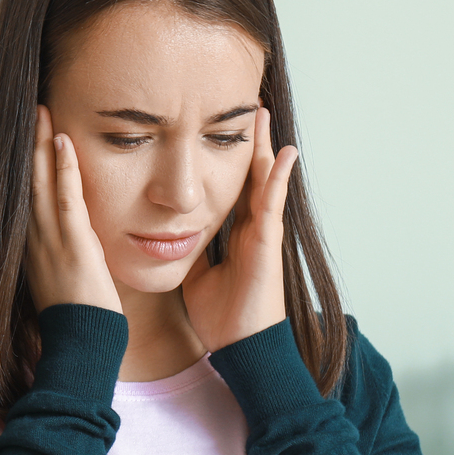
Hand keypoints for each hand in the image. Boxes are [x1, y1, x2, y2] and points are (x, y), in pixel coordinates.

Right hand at [25, 106, 120, 312]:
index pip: (26, 196)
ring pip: (41, 183)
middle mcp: (34, 239)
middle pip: (27, 181)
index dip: (27, 164)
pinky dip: (63, 169)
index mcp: (32, 247)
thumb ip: (70, 255)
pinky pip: (65, 199)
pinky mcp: (72, 245)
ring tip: (41, 110)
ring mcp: (50, 241)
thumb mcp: (66, 280)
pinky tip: (63, 142)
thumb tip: (79, 242)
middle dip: (28, 144)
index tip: (30, 135)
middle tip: (30, 109)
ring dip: (41, 145)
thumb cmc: (80, 320)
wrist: (82, 344)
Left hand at [181, 106, 296, 350]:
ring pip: (263, 181)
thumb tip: (168, 237)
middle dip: (245, 144)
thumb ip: (190, 252)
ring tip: (262, 115)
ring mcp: (263, 233)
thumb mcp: (197, 275)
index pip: (229, 188)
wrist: (240, 346)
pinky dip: (279, 177)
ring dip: (264, 148)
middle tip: (246, 109)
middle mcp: (251, 228)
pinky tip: (285, 152)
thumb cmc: (222, 316)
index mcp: (234, 235)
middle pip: (248, 176)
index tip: (214, 133)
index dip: (222, 161)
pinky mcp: (268, 243)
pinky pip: (273, 203)